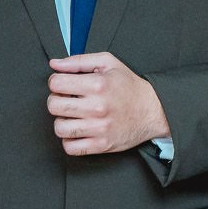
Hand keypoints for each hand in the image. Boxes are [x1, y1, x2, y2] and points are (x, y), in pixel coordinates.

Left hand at [47, 52, 167, 155]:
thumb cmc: (129, 86)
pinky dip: (69, 140)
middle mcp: (98, 107)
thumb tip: (54, 64)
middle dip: (56, 101)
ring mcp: (99, 128)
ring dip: (62, 121)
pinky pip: (70, 148)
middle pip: (54, 106)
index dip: (56, 82)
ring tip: (73, 116)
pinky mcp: (102, 145)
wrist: (154, 110)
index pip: (56, 83)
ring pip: (59, 128)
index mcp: (98, 84)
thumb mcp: (108, 63)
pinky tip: (78, 131)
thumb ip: (79, 61)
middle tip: (67, 100)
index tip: (64, 85)